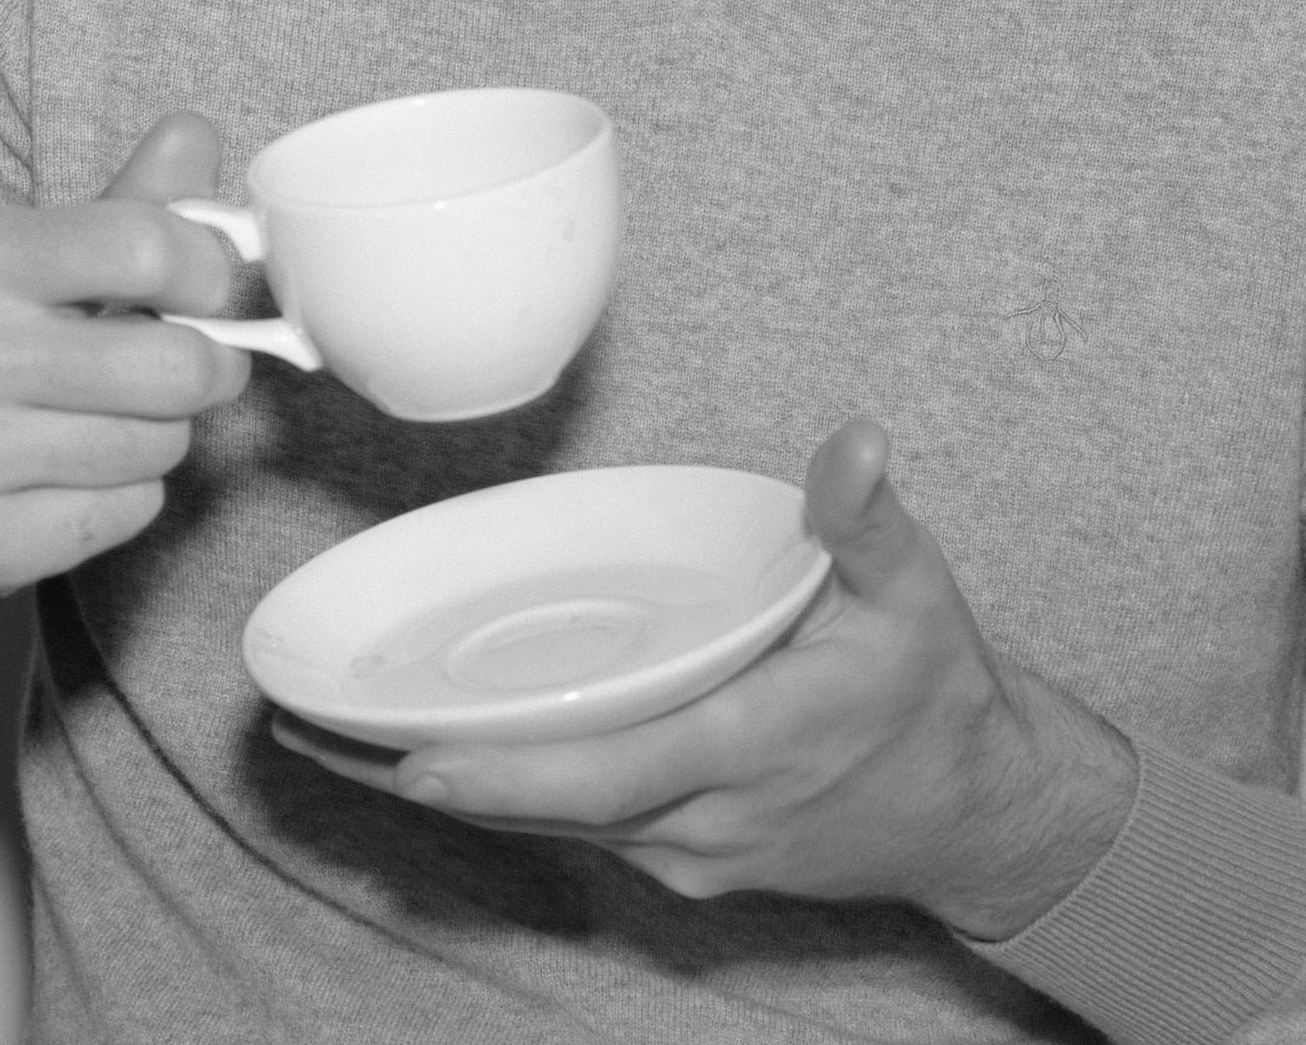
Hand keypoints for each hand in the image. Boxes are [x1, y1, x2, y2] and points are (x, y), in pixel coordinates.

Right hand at [0, 114, 248, 777]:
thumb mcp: (13, 257)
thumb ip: (119, 205)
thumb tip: (197, 133)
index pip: (145, 246)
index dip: (209, 271)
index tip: (210, 288)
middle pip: (176, 365)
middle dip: (203, 369)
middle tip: (183, 366)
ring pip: (159, 445)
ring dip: (158, 435)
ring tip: (103, 421)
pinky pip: (127, 515)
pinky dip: (122, 499)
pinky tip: (66, 478)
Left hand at [274, 419, 1137, 937]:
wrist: (983, 816)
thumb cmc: (938, 697)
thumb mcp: (917, 596)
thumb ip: (867, 521)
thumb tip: (853, 442)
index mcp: (754, 746)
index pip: (612, 773)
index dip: (509, 777)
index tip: (416, 765)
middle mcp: (710, 816)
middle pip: (551, 812)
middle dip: (434, 782)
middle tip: (321, 742)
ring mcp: (695, 853)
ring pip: (554, 831)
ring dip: (454, 794)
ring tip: (341, 750)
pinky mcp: (688, 862)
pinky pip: (581, 835)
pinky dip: (508, 803)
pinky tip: (438, 770)